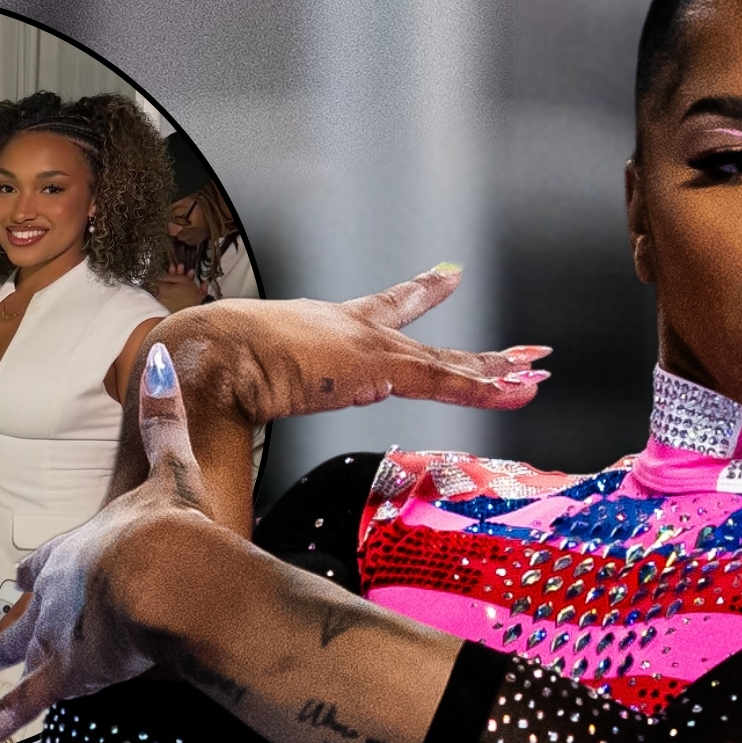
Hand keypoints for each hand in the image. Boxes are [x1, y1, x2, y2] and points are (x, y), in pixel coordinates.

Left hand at [0, 342, 209, 742]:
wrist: (168, 575)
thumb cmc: (174, 530)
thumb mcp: (171, 467)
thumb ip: (162, 415)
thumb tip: (157, 357)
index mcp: (79, 547)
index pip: (50, 562)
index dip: (38, 572)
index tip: (23, 577)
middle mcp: (55, 591)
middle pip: (27, 609)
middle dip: (12, 624)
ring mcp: (53, 635)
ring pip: (18, 657)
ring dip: (1, 669)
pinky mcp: (60, 675)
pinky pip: (13, 713)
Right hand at [154, 264, 549, 428]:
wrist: (200, 354)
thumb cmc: (201, 375)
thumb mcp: (229, 397)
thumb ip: (234, 428)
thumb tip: (207, 467)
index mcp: (323, 329)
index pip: (382, 310)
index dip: (418, 295)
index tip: (447, 275)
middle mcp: (352, 328)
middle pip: (431, 343)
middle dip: (479, 354)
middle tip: (525, 350)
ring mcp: (366, 345)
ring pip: (447, 364)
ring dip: (496, 374)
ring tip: (541, 371)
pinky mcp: (375, 366)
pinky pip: (442, 381)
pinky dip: (482, 388)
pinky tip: (520, 389)